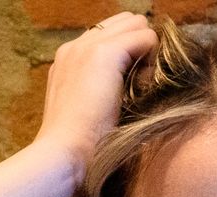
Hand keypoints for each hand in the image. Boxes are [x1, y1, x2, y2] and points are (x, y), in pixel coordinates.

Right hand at [36, 12, 157, 174]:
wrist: (64, 153)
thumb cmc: (79, 147)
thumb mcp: (89, 113)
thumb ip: (103, 92)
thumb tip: (135, 84)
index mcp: (68, 59)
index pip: (107, 35)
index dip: (129, 51)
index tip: (136, 81)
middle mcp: (74, 47)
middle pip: (123, 22)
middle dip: (141, 45)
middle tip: (144, 80)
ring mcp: (87, 47)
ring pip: (135, 25)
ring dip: (147, 50)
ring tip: (144, 83)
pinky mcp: (103, 53)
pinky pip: (145, 37)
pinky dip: (152, 58)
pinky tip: (146, 84)